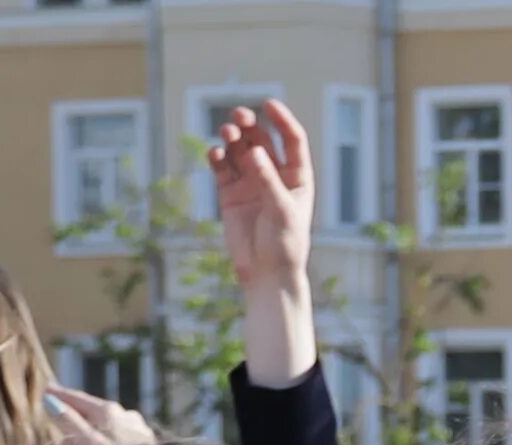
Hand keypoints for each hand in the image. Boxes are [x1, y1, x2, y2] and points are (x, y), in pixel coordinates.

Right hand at [40, 386, 159, 444]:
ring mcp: (137, 430)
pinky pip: (117, 441)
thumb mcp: (89, 444)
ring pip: (104, 429)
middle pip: (90, 416)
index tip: (46, 390)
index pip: (78, 399)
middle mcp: (125, 416)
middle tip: (55, 424)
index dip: (60, 395)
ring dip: (86, 438)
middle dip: (70, 423)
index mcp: (108, 412)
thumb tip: (49, 400)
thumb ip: (70, 422)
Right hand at [210, 101, 315, 296]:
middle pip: (261, 139)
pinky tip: (214, 153)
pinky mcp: (230, 195)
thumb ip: (268, 180)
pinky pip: (222, 168)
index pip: (291, 139)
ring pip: (239, 150)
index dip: (281, 120)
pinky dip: (217, 157)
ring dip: (232, 137)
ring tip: (226, 131)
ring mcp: (251, 183)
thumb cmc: (284, 244)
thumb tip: (254, 151)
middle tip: (239, 116)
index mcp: (296, 176)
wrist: (266, 273)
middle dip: (250, 125)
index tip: (268, 104)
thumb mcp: (281, 210)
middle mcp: (273, 174)